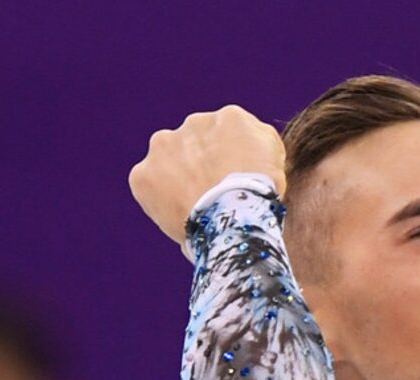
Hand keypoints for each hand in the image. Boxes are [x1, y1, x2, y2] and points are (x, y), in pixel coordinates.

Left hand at [128, 104, 286, 245]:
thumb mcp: (276, 164)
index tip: (236, 181)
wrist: (233, 221)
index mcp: (232, 118)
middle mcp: (194, 122)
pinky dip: (161, 199)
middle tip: (215, 195)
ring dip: (179, 178)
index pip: (230, 137)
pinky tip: (181, 215)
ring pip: (170, 161)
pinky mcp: (142, 174)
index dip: (233, 161)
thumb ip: (260, 146)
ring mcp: (164, 146)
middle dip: (202, 165)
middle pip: (197, 144)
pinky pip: (151, 186)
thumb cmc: (261, 197)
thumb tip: (246, 149)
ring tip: (196, 207)